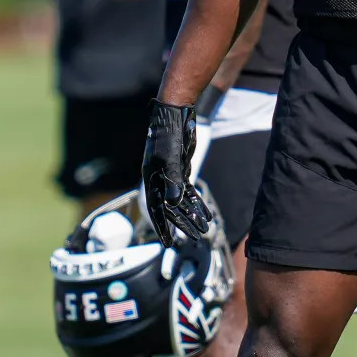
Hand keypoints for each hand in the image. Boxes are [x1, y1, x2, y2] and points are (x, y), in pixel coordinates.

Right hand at [141, 99, 211, 245]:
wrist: (175, 114)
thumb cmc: (168, 134)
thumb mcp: (169, 158)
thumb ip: (173, 181)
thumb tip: (174, 205)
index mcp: (151, 178)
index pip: (156, 209)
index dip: (162, 227)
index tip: (168, 243)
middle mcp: (159, 179)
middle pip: (171, 208)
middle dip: (183, 224)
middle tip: (196, 237)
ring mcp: (170, 175)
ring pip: (182, 201)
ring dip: (193, 214)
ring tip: (204, 229)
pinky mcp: (180, 170)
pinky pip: (188, 191)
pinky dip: (197, 202)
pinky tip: (205, 213)